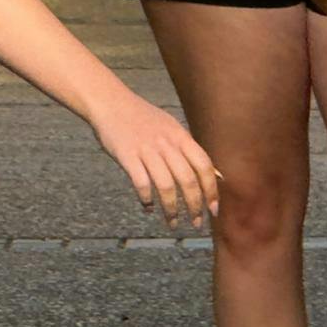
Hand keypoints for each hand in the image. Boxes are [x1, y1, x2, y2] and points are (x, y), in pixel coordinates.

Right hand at [89, 92, 219, 228]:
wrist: (111, 103)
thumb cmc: (143, 118)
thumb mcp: (172, 128)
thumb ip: (191, 150)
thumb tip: (215, 174)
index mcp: (180, 136)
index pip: (204, 165)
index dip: (211, 189)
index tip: (213, 210)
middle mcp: (166, 143)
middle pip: (187, 180)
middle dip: (194, 206)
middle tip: (195, 223)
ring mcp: (146, 150)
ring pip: (166, 186)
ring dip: (171, 209)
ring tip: (173, 222)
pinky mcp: (127, 156)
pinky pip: (141, 183)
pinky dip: (147, 199)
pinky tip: (148, 208)